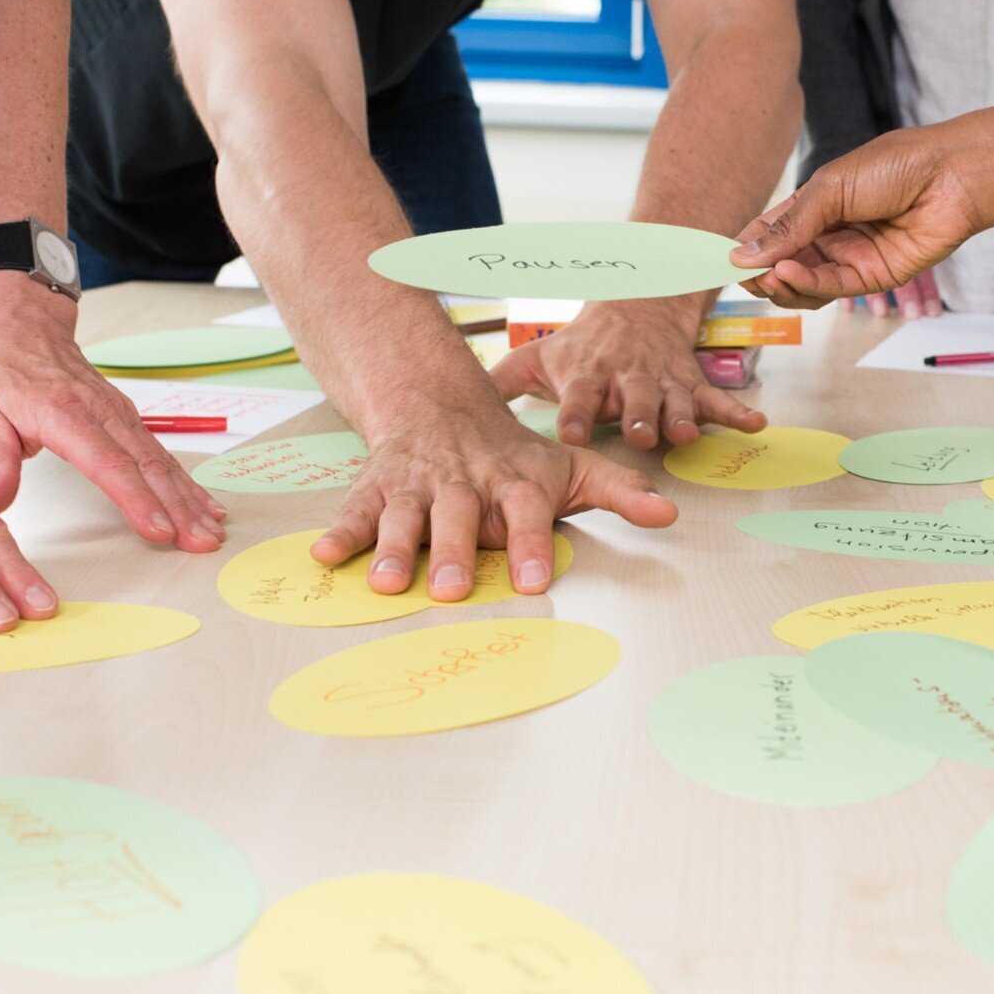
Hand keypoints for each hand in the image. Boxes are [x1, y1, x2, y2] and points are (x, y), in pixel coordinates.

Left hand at [0, 278, 226, 550]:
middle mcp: (102, 413)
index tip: (158, 529)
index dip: (135, 500)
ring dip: (189, 499)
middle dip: (179, 509)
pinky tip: (204, 504)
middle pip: (148, 467)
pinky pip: (161, 454)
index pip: (108, 464)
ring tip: (212, 532)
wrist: (20, 322)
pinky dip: (186, 481)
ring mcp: (120, 414)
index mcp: (65, 414)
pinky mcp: (128, 418)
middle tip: (202, 542)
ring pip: (162, 462)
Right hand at [310, 403, 677, 599]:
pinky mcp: (378, 488)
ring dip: (393, 548)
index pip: (525, 512)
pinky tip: (324, 557)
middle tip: (451, 591)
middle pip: (459, 517)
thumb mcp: (570, 464)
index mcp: (512, 480)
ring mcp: (417, 485)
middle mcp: (463, 483)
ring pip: (405, 515)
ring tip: (386, 583)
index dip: (528, 544)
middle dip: (453, 553)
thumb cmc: (512, 453)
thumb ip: (617, 492)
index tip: (532, 581)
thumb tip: (669, 516)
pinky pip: (356, 510)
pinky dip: (341, 532)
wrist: (439, 402)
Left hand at [487, 300, 765, 449]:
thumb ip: (501, 381)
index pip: (577, 395)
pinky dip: (736, 412)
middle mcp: (625, 377)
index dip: (574, 413)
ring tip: (688, 432)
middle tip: (640, 433)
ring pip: (673, 399)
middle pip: (631, 397)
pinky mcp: (690, 384)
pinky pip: (715, 399)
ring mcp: (661, 381)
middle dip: (636, 414)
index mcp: (586, 374)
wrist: (635, 306)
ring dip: (680, 415)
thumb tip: (451, 401)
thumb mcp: (539, 358)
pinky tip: (755, 425)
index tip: (568, 432)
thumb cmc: (581, 347)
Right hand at [729, 127, 984, 308]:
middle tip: (742, 275)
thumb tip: (743, 254)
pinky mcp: (872, 278)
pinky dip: (805, 284)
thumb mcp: (830, 187)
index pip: (770, 233)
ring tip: (767, 275)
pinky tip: (788, 274)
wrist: (952, 175)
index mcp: (815, 207)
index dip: (745, 248)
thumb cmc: (896, 166)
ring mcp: (850, 258)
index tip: (719, 259)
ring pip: (802, 285)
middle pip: (782, 265)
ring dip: (780, 283)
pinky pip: (831, 289)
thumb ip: (790, 224)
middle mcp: (829, 236)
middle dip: (759, 273)